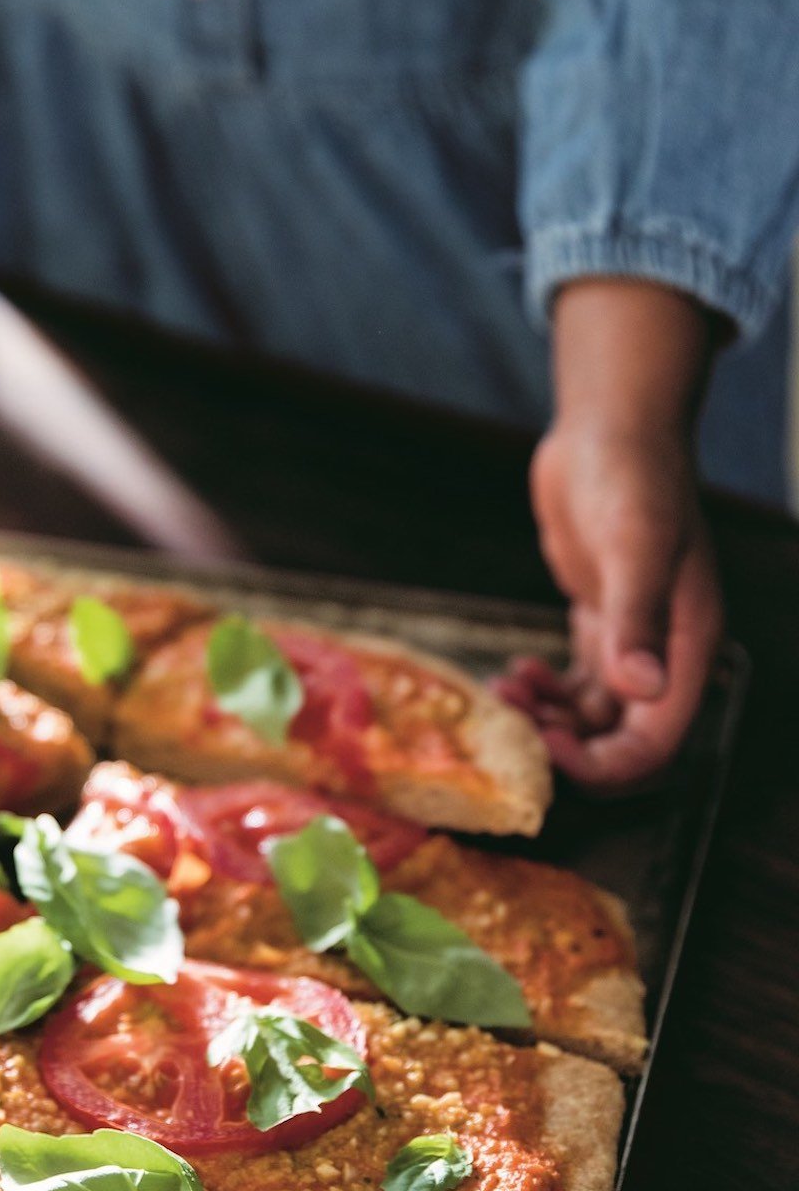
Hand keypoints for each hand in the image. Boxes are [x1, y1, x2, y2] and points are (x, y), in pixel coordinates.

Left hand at [497, 281, 724, 790]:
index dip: (604, 762)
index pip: (656, 742)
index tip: (549, 747)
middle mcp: (665, 653)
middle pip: (622, 742)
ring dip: (547, 720)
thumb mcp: (634, 544)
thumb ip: (636, 619)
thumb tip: (641, 691)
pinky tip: (511, 676)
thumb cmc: (633, 475)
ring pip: (592, 718)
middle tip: (516, 728)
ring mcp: (632, 639)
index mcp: (687, 646)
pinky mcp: (599, 621)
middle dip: (569, 748)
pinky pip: (574, 686)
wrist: (611, 427)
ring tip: (503, 695)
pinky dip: (542, 692)